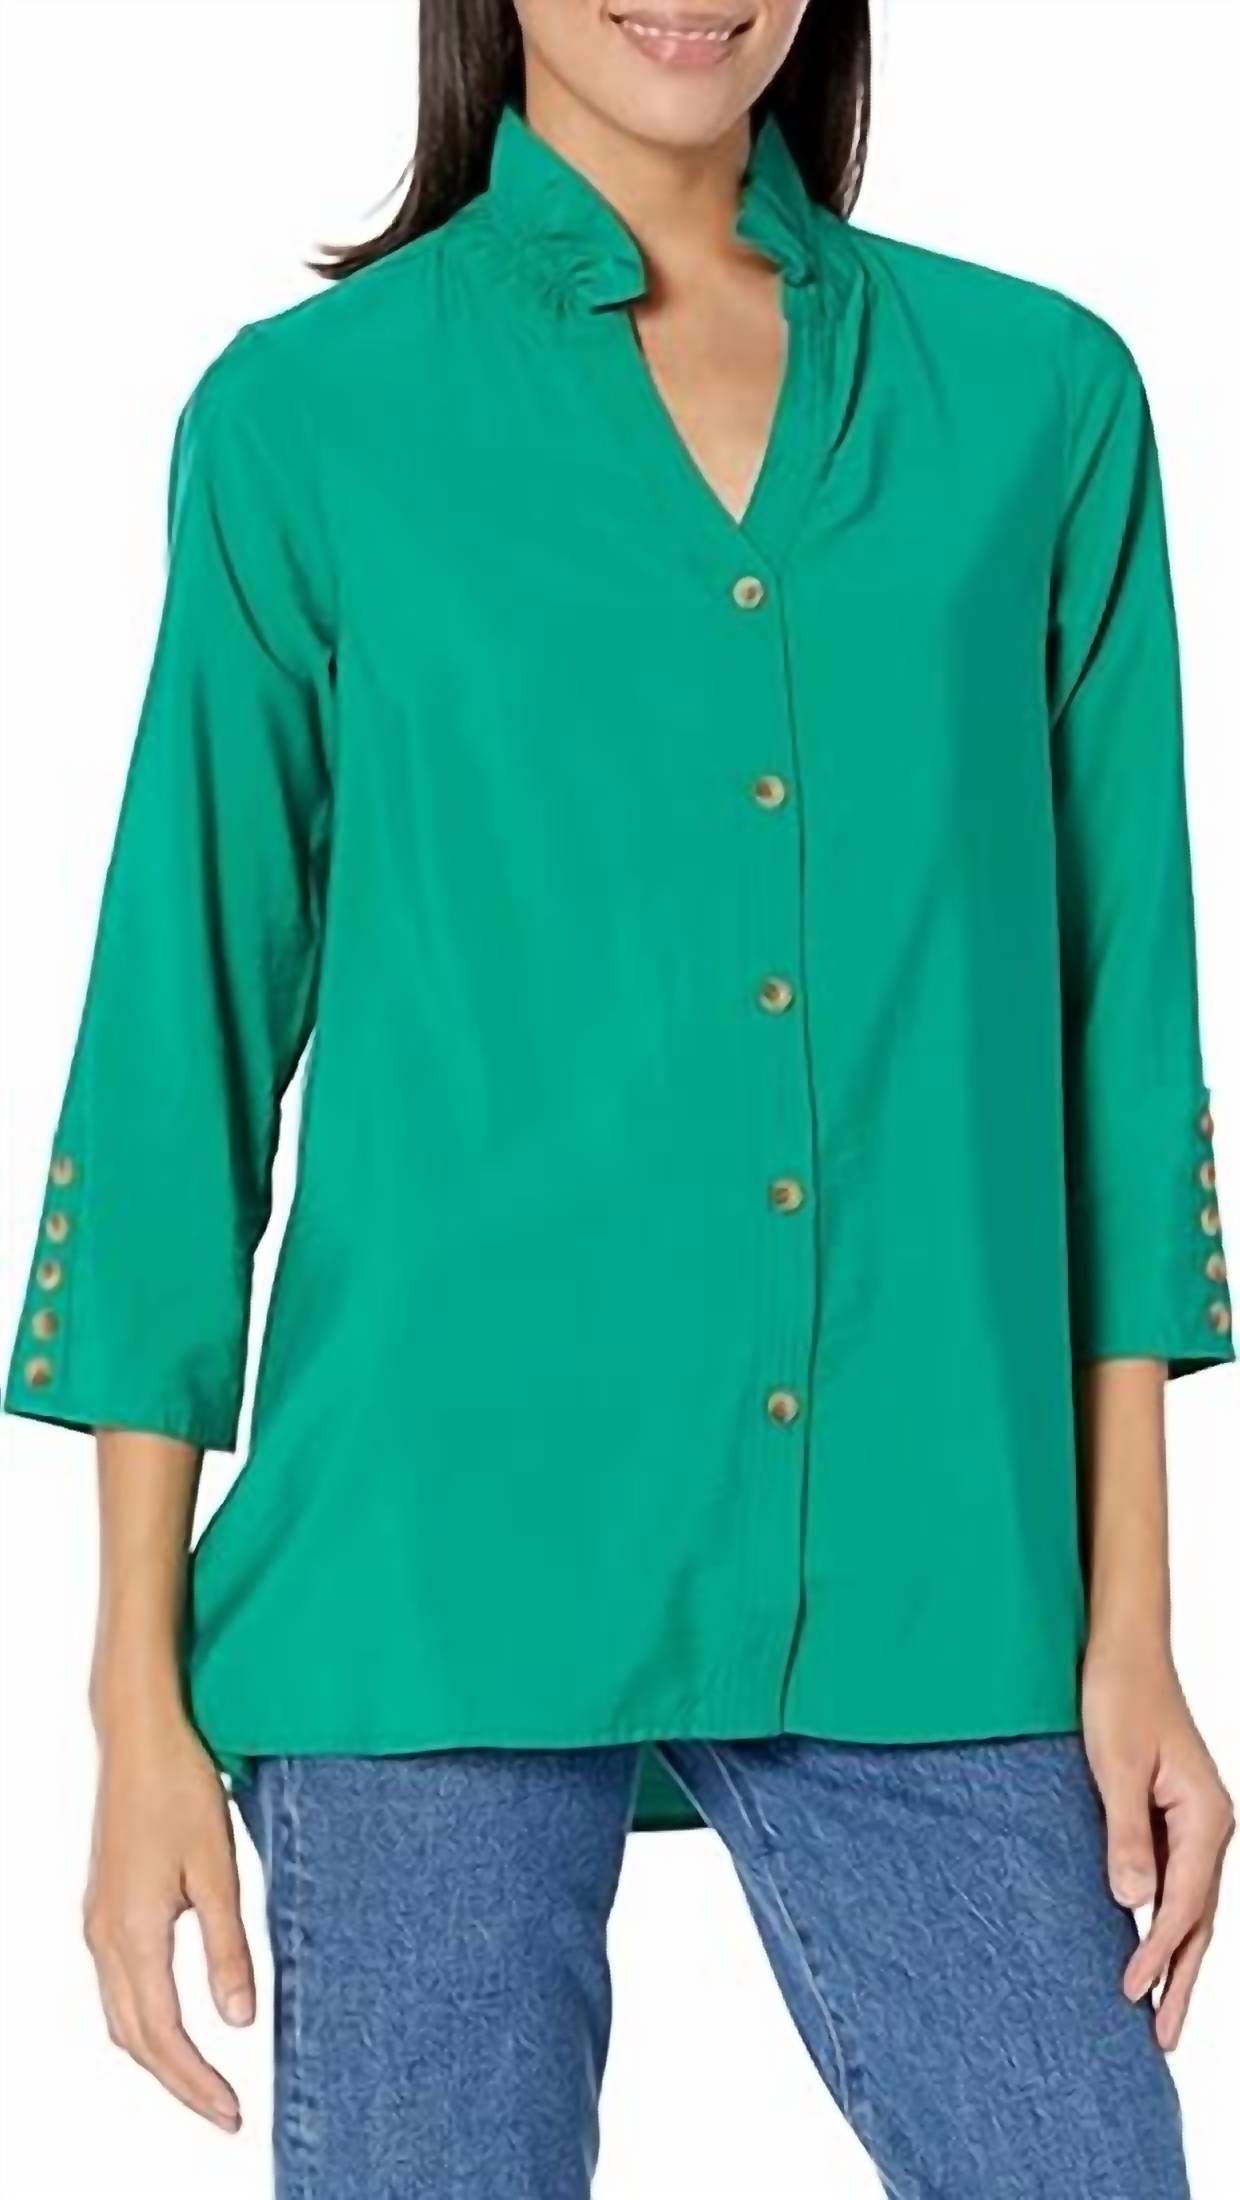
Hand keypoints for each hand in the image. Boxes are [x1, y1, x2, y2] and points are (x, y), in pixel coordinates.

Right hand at [83, 1709, 254, 2129]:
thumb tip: (239, 2021)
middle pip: (135, 2038)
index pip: (163, 2034)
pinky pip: (116, 1987)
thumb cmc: (180, 1789)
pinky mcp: (103, 1906)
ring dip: (158, 2055)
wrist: (138, 1737)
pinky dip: (143, 2020)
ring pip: (120, 2016)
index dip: (196, 2082)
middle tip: (224, 2110)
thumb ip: (228, 1947)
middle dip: (178, 2082)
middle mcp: (105, 1936)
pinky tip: (173, 2020)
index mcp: (133, 1932)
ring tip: (204, 2079)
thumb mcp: (218, 1868)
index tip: (232, 2112)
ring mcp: (97, 1921)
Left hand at [1082, 1642, 1233, 2049]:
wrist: (1125, 1645)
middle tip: (1163, 2040)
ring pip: (1194, 1907)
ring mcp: (1197, 1822)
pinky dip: (1170, 1922)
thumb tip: (1134, 1905)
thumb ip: (1125, 1834)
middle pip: (1201, 1920)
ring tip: (1161, 2014)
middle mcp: (1211, 1825)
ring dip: (1179, 1958)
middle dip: (1182, 1979)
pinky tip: (1153, 1943)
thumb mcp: (1114, 1763)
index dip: (1160, 1952)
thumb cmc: (1118, 1693)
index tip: (1133, 1994)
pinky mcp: (1175, 1814)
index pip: (1185, 1904)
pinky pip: (1179, 1882)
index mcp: (1206, 1816)